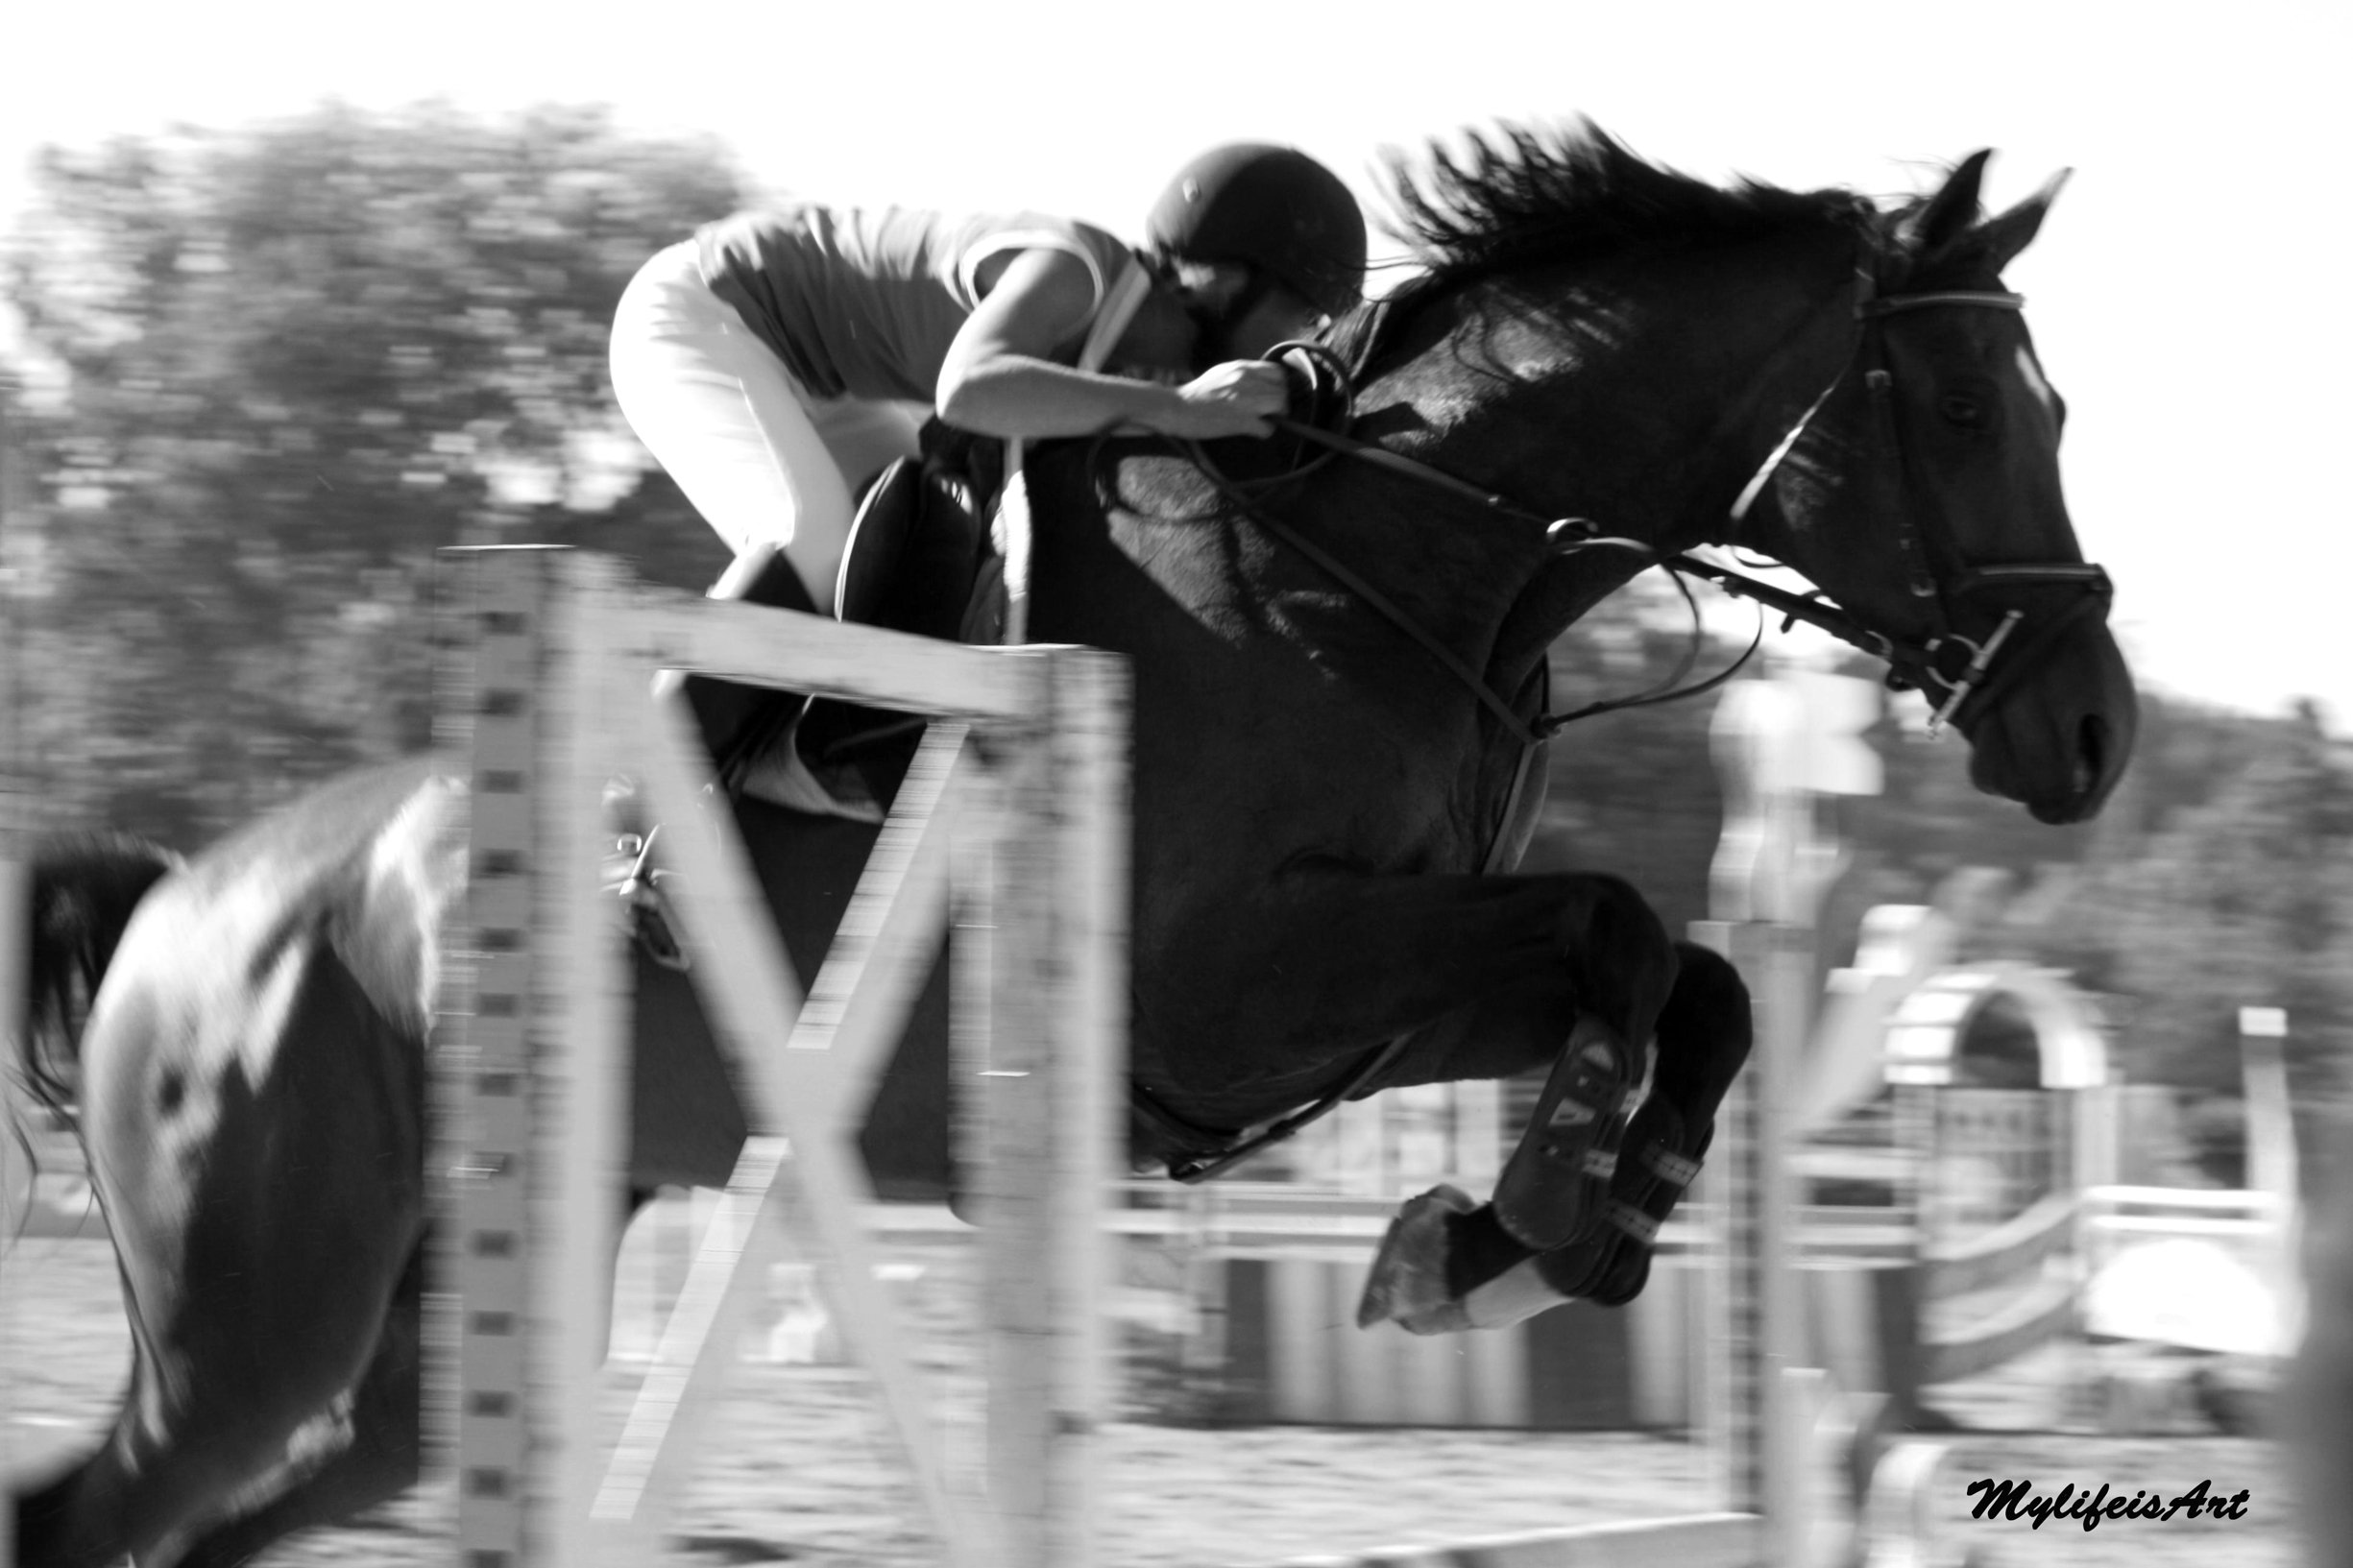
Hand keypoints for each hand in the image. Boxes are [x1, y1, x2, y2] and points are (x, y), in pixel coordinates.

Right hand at [1152, 359, 1290, 439]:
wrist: (1178, 408)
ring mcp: (1247, 401)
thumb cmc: (1197, 392)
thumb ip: (1242, 373)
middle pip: (1282, 390)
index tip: (1272, 394)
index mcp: (1242, 367)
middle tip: (1271, 412)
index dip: (1278, 385)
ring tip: (1263, 421)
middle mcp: (1248, 380)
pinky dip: (1263, 432)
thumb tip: (1260, 381)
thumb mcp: (1222, 372)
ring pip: (1280, 406)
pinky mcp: (1243, 421)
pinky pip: (1268, 428)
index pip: (1277, 372)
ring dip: (1275, 416)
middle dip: (1280, 403)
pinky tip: (1252, 431)